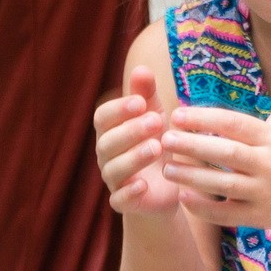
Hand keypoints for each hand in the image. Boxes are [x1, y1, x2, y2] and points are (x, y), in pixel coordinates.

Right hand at [94, 68, 182, 217]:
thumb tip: (141, 68)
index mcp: (111, 130)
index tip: (141, 102)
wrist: (167, 186)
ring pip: (113, 169)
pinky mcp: (124, 202)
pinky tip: (144, 185)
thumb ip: (147, 95)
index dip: (119, 109)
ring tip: (156, 147)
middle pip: (107, 141)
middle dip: (131, 130)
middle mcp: (106, 155)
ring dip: (133, 157)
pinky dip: (129, 193)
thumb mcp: (156, 116)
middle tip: (156, 121)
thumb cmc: (156, 143)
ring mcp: (113, 179)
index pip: (103, 117)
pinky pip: (119, 200)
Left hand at [161, 57, 270, 231]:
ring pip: (223, 185)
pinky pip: (226, 214)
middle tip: (164, 139)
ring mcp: (264, 193)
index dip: (206, 119)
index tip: (177, 115)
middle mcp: (270, 165)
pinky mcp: (256, 217)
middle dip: (194, 146)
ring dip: (192, 176)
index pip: (236, 125)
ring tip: (165, 168)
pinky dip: (204, 208)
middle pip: (227, 154)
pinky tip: (182, 197)